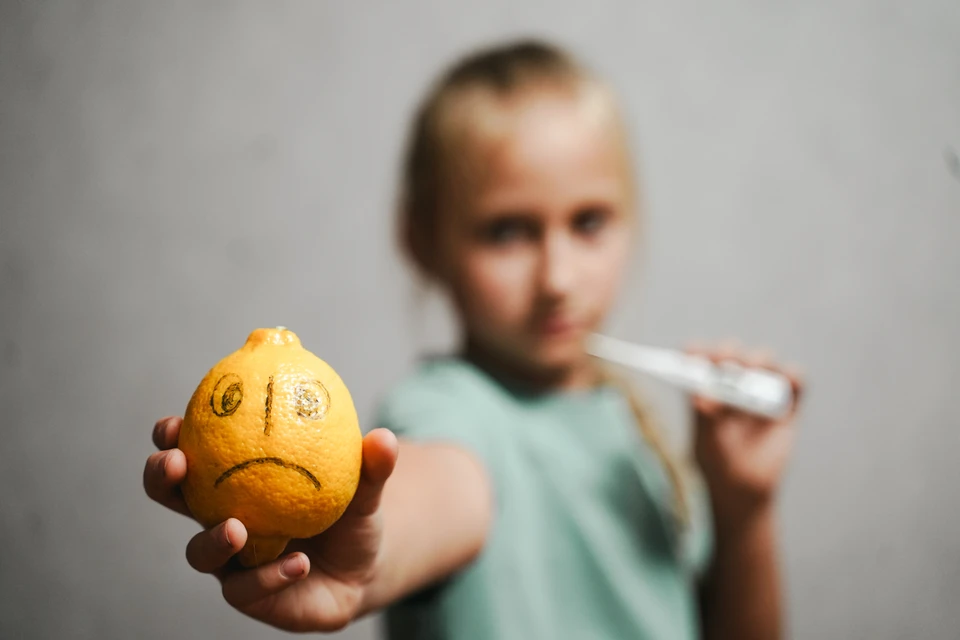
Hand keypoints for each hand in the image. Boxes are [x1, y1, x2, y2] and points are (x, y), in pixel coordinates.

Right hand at [143, 416, 397, 631]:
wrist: (364, 564)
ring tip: (236, 528)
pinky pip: (247, 589)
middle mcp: (222, 515)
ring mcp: (231, 559)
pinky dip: (270, 575)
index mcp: (235, 477)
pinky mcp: (250, 595)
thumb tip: (383, 439)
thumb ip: (371, 465)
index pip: (191, 450)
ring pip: (199, 551)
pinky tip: (298, 562)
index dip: (171, 438)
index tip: (174, 424)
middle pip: (172, 496)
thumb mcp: (364, 485)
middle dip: (162, 478)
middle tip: (177, 465)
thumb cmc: (352, 511)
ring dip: (212, 537)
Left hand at [687, 342, 803, 529]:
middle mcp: (732, 381)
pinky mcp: (787, 402)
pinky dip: (793, 376)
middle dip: (728, 352)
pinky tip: (787, 378)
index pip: (700, 358)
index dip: (698, 352)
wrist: (743, 488)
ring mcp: (760, 389)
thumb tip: (700, 398)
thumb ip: (705, 419)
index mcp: (705, 385)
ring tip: (752, 369)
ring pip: (764, 361)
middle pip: (732, 354)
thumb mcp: (707, 442)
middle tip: (725, 360)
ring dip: (759, 359)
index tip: (694, 354)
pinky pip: (795, 381)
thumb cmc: (717, 461)